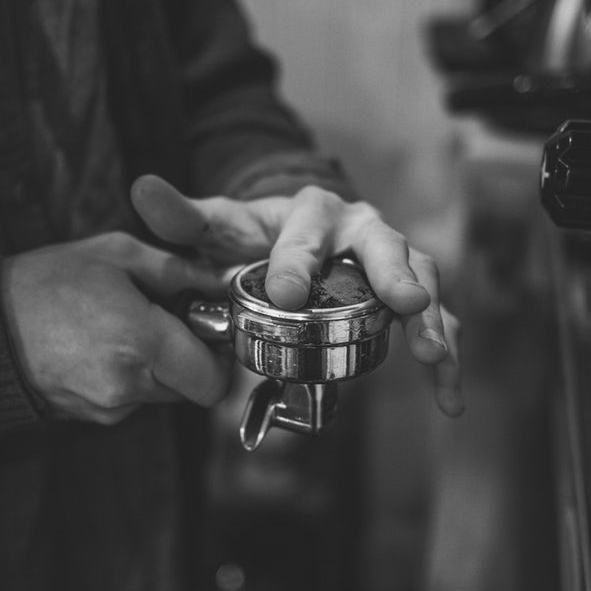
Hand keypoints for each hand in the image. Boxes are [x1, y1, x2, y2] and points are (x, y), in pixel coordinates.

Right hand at [2, 232, 232, 423]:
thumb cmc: (45, 283)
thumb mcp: (116, 254)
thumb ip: (177, 270)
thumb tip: (221, 279)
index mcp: (141, 341)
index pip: (214, 380)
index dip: (220, 358)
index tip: (209, 331)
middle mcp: (129, 384)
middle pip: (192, 387)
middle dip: (190, 357)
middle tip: (167, 321)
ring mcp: (109, 407)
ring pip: (162, 392)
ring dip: (158, 365)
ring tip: (124, 327)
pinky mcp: (92, 416)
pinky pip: (132, 398)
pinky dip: (129, 374)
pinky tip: (101, 345)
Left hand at [131, 174, 463, 415]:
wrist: (300, 238)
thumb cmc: (259, 236)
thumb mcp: (218, 225)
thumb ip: (183, 216)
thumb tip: (142, 190)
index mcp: (314, 212)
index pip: (307, 233)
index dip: (297, 262)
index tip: (287, 294)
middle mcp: (363, 232)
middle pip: (386, 248)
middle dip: (396, 276)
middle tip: (405, 303)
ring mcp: (391, 266)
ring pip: (422, 283)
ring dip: (430, 320)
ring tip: (429, 354)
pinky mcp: (405, 301)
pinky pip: (436, 325)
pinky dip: (446, 359)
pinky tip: (447, 399)